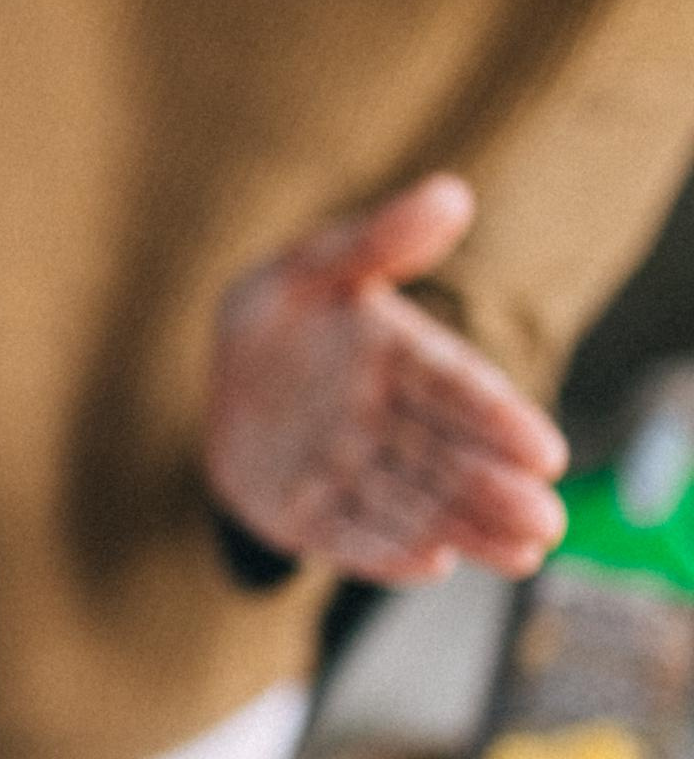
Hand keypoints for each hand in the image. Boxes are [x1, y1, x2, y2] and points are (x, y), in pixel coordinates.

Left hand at [205, 173, 567, 585]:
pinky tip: (431, 564)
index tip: (545, 450)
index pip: (457, 389)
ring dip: (462, 527)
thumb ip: (374, 241)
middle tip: (544, 519)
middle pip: (446, 457)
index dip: (499, 420)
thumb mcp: (307, 269)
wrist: (214, 377)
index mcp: (400, 359)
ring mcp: (347, 471)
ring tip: (519, 552)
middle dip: (493, 489)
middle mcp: (385, 422)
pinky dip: (384, 551)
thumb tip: (450, 194)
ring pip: (411, 501)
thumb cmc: (276, 316)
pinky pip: (345, 534)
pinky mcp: (305, 513)